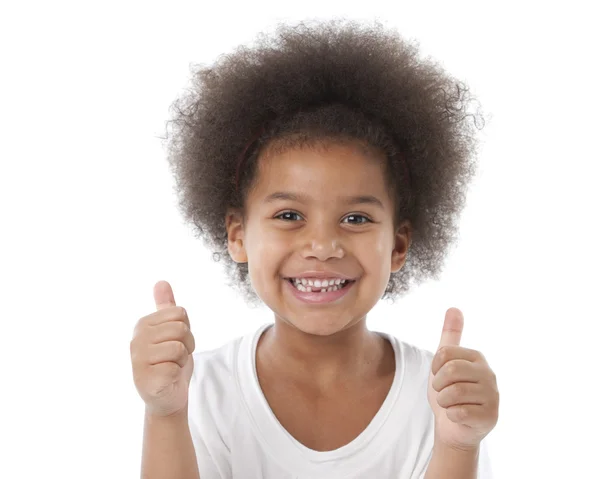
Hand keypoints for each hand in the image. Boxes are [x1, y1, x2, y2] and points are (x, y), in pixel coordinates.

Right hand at [130, 280, 195, 416]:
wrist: (168, 397)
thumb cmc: (171, 362)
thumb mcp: (171, 331)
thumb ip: (166, 306)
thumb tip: (161, 281)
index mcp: (143, 324)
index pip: (180, 313)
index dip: (186, 329)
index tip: (176, 342)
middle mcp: (136, 339)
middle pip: (181, 328)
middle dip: (187, 344)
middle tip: (176, 357)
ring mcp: (138, 359)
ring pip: (179, 346)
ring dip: (182, 359)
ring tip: (171, 367)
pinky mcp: (145, 377)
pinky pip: (176, 365)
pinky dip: (177, 374)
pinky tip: (167, 379)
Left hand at [427, 308, 498, 450]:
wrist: (454, 427)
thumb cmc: (448, 391)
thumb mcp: (444, 361)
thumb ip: (450, 335)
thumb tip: (454, 307)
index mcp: (477, 357)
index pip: (445, 353)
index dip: (435, 367)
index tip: (439, 375)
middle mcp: (489, 374)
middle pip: (450, 371)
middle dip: (438, 385)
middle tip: (443, 392)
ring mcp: (493, 396)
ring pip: (453, 393)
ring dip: (444, 401)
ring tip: (451, 404)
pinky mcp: (491, 416)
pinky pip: (458, 412)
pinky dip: (451, 415)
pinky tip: (459, 416)